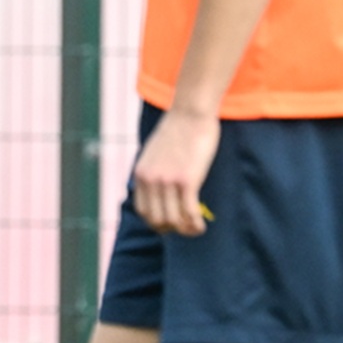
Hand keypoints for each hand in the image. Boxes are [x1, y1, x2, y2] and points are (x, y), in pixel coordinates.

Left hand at [131, 108, 219, 237]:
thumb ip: (154, 171)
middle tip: (187, 226)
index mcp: (140, 174)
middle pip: (157, 220)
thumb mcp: (155, 152)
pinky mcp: (186, 180)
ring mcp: (167, 181)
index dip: (157, 222)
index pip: (143, 211)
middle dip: (173, 228)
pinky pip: (189, 213)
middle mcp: (150, 179)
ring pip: (174, 220)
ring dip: (186, 230)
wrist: (190, 112)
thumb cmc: (178, 130)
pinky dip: (196, 224)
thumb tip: (161, 191)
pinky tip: (202, 225)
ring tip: (197, 227)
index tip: (171, 223)